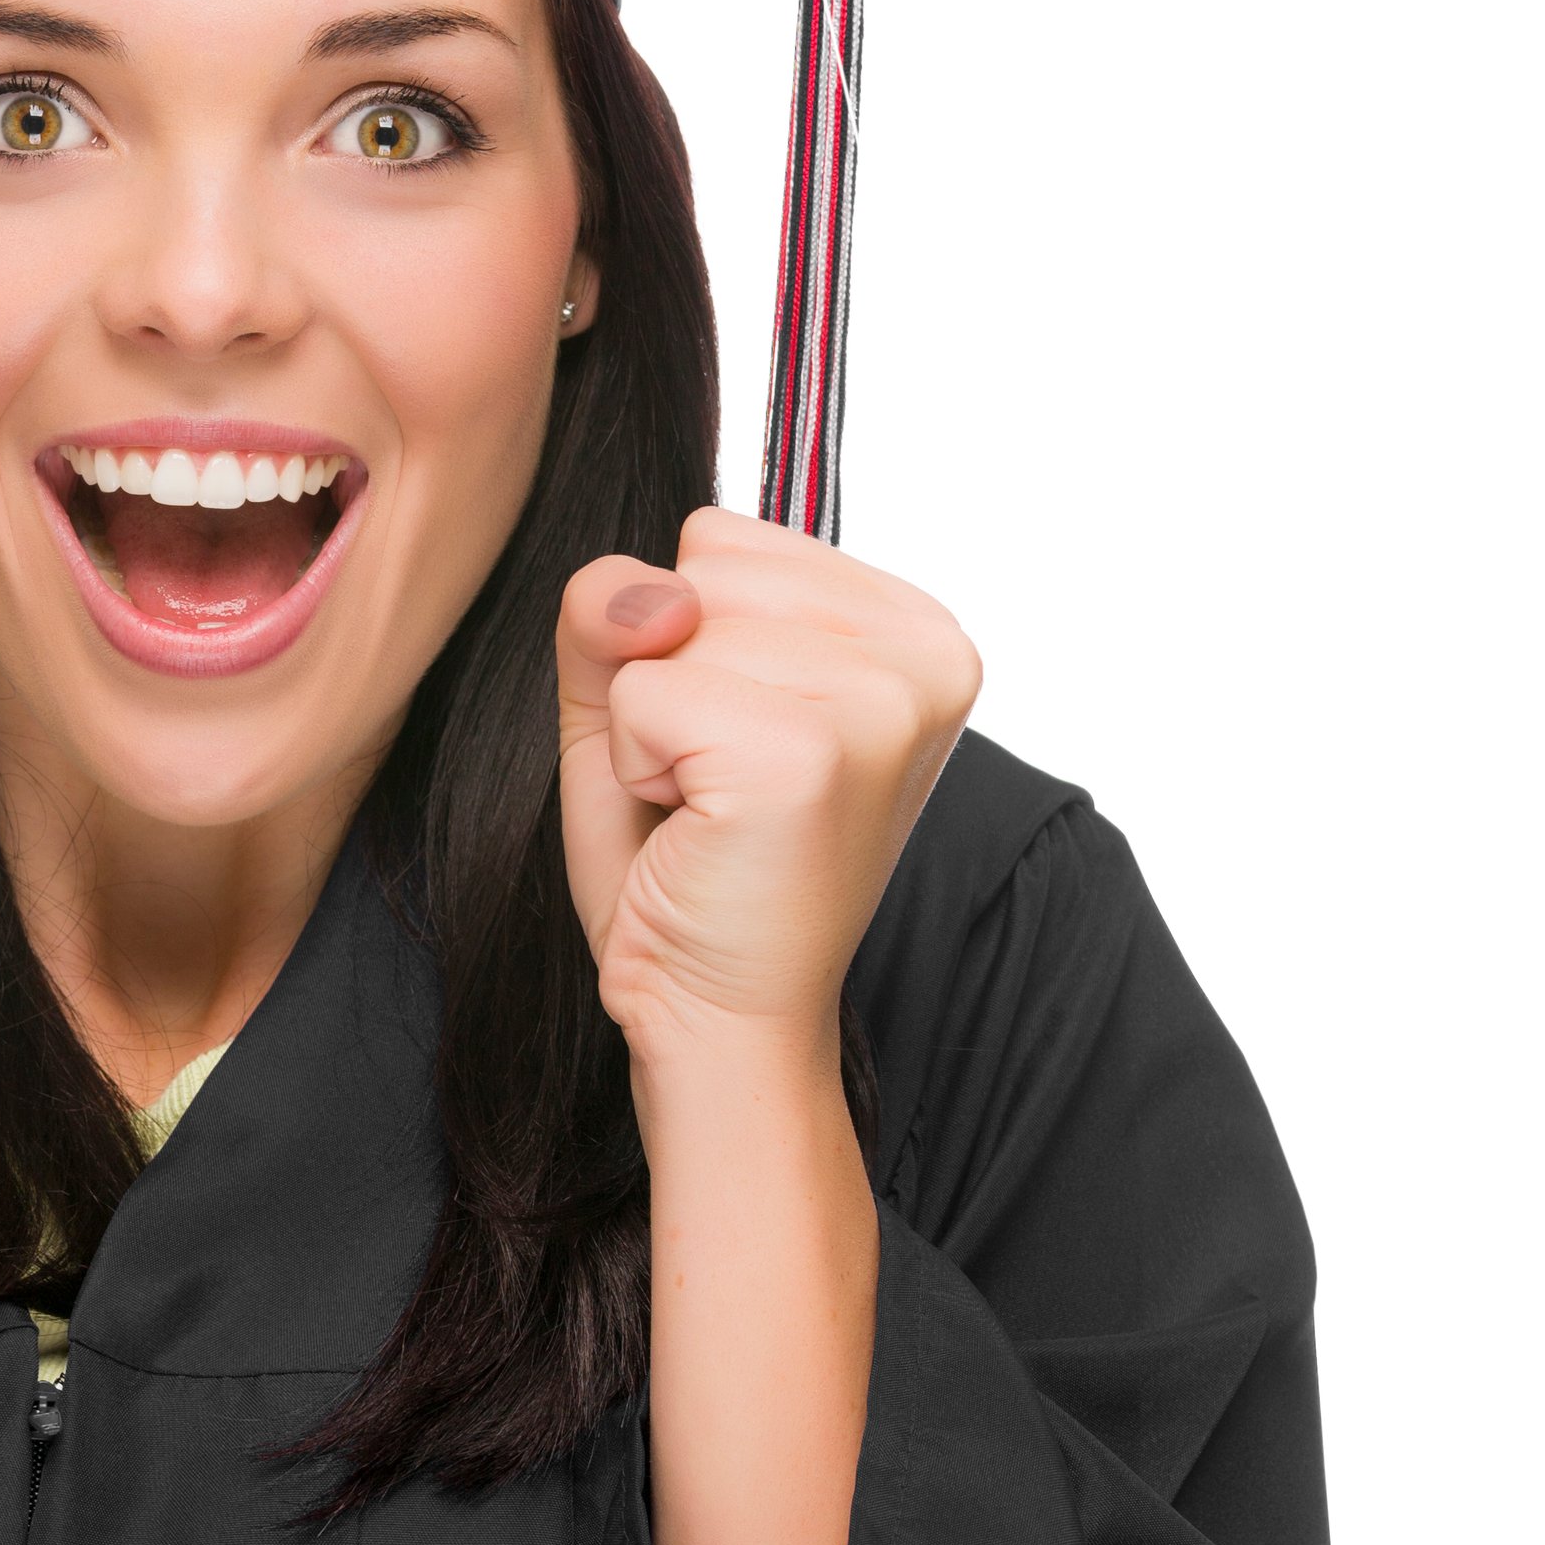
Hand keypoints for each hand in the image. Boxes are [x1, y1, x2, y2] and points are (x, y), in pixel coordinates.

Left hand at [553, 508, 979, 1053]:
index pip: (721, 537)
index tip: (732, 735)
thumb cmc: (682, 854)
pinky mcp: (812, 755)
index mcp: (912, 625)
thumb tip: (655, 594)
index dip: (683, 640)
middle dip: (665, 678)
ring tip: (710, 804)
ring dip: (649, 725)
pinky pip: (642, 693)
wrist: (711, 1007)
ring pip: (666, 626)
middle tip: (713, 783)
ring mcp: (880, 701)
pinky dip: (636, 762)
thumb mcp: (632, 690)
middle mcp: (927, 651)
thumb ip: (618, 600)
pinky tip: (698, 827)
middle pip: (696, 571)